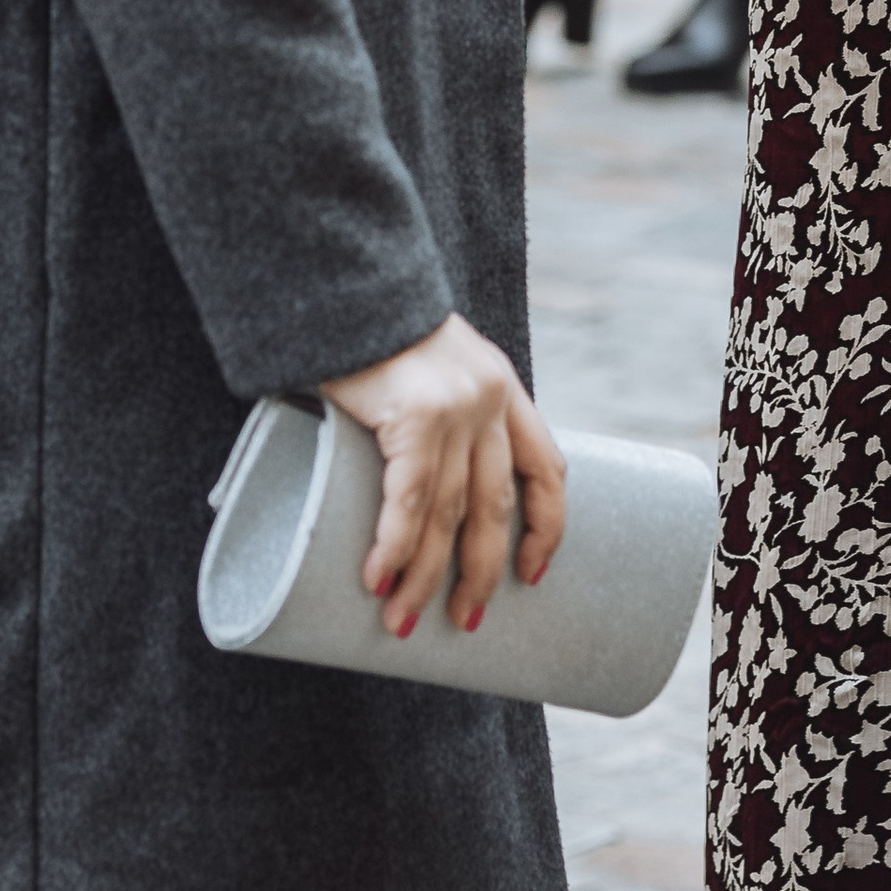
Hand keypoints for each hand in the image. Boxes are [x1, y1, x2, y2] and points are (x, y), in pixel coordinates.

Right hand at [322, 312, 568, 637]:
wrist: (344, 270)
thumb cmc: (370, 325)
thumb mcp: (426, 363)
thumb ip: (433, 411)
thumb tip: (404, 482)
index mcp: (501, 387)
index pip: (546, 468)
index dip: (546, 527)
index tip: (534, 575)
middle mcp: (490, 398)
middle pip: (495, 507)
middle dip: (481, 573)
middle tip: (465, 621)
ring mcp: (456, 406)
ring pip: (447, 514)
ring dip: (425, 578)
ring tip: (402, 621)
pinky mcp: (414, 413)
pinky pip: (408, 500)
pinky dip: (394, 547)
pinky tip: (379, 580)